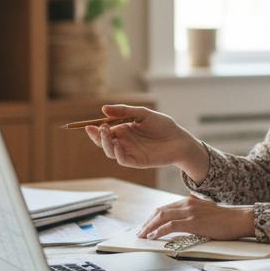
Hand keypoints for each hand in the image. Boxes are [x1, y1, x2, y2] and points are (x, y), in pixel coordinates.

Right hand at [85, 104, 209, 181]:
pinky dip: (118, 153)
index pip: (104, 131)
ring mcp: (129, 152)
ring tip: (106, 132)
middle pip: (103, 142)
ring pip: (110, 151)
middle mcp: (123, 142)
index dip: (95, 129)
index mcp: (123, 130)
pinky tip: (118, 145)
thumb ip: (124, 111)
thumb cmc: (163, 125)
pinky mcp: (136, 161)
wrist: (179, 139)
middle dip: (97, 136)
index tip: (89, 125)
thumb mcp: (143, 113)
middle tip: (97, 128)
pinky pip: (122, 160)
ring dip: (105, 143)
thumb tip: (103, 109)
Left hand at [136, 196, 254, 240]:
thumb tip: (185, 220)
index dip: (152, 217)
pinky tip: (152, 236)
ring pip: (162, 217)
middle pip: (160, 211)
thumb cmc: (226, 219)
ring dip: (149, 227)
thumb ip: (194, 212)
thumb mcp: (206, 211)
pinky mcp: (194, 222)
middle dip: (147, 222)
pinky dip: (159, 231)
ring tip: (141, 235)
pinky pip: (171, 226)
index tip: (146, 226)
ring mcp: (190, 212)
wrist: (239, 219)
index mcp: (189, 201)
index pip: (165, 208)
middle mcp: (187, 204)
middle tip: (139, 232)